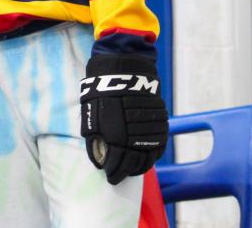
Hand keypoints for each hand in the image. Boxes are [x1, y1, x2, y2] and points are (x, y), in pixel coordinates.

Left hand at [80, 53, 168, 184]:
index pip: (116, 163)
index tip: (109, 177)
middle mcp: (134, 136)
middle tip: (118, 178)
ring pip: (147, 158)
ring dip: (138, 167)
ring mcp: (149, 131)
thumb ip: (94, 140)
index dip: (112, 172)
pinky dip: (151, 157)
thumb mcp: (91, 117)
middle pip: (132, 163)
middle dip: (123, 173)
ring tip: (130, 171)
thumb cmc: (101, 93)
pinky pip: (158, 148)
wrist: (124, 73)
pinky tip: (144, 160)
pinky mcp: (160, 124)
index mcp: (114, 136)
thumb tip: (98, 160)